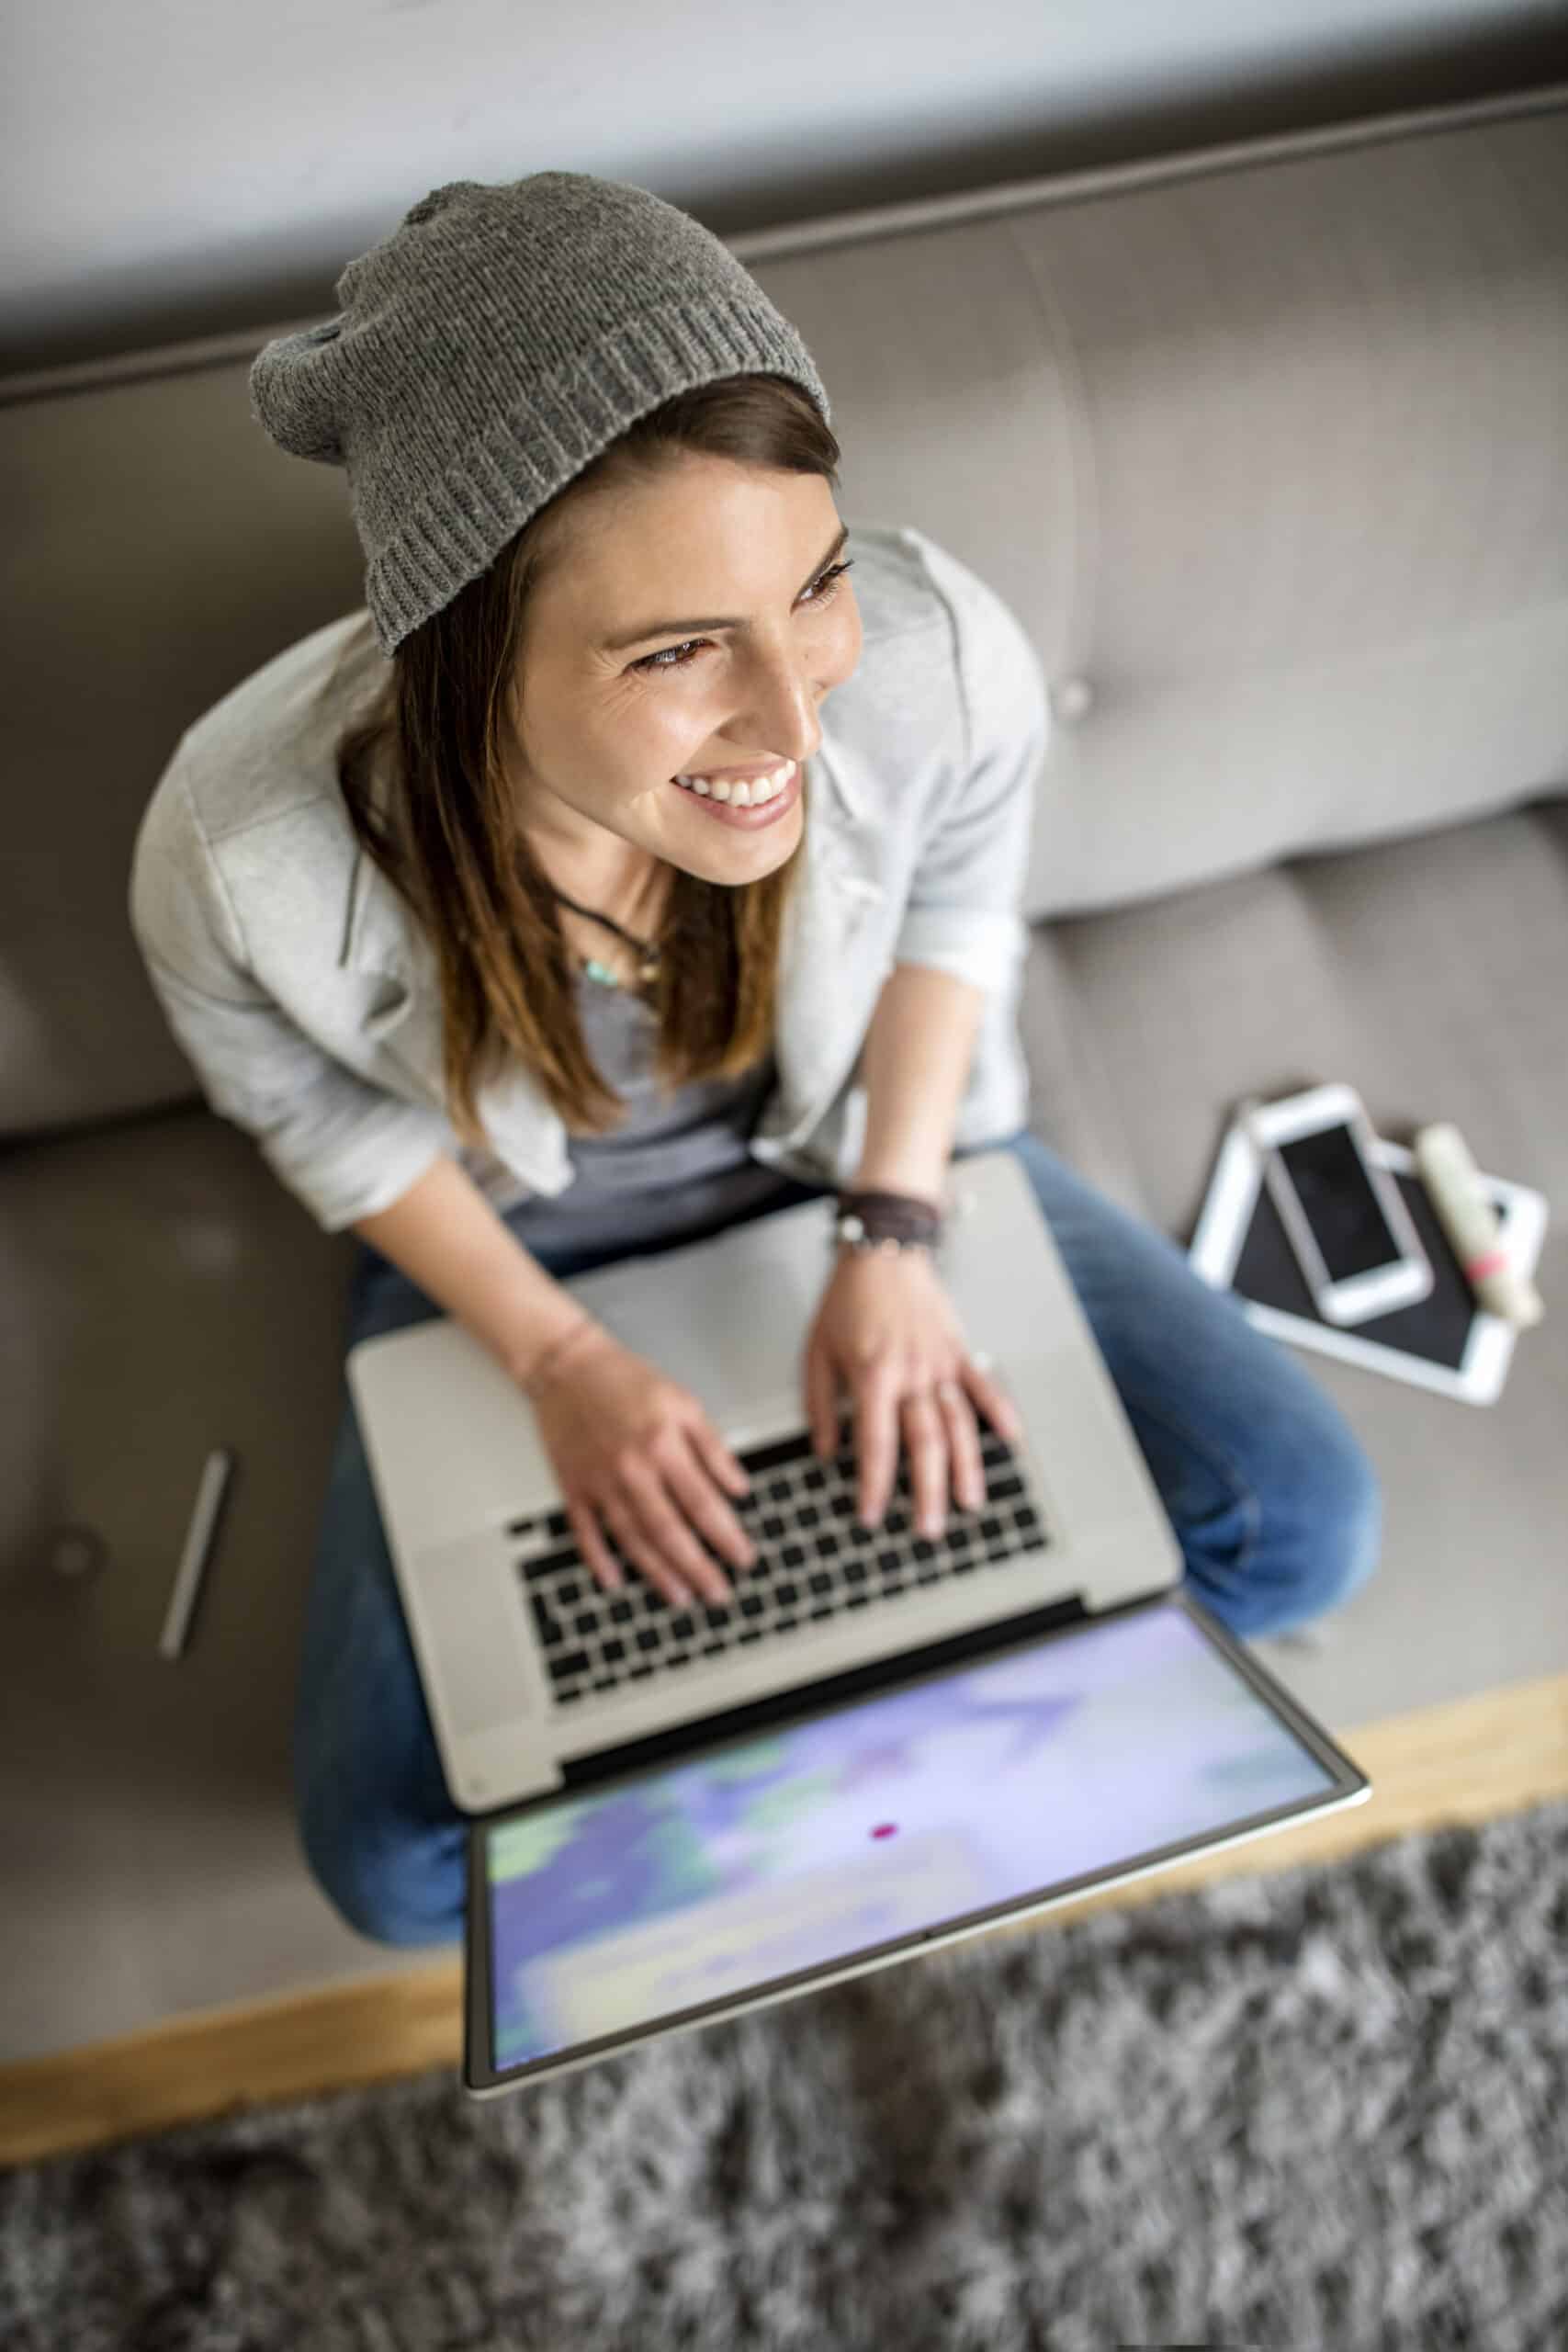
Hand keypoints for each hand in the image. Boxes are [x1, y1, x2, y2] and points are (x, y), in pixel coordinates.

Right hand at [518, 1321, 756, 1608]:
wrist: (568, 1366)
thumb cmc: (626, 1380)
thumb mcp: (683, 1402)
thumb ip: (713, 1448)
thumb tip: (739, 1487)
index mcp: (663, 1445)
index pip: (703, 1504)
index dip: (727, 1537)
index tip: (743, 1558)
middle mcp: (632, 1469)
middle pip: (670, 1531)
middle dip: (698, 1568)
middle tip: (718, 1593)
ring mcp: (599, 1482)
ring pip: (632, 1538)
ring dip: (658, 1572)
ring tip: (681, 1596)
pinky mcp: (573, 1487)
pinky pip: (586, 1532)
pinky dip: (599, 1559)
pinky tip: (615, 1580)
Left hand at [801, 1244, 1021, 1537]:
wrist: (883, 1251)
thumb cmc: (846, 1300)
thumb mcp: (816, 1351)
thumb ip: (822, 1405)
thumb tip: (825, 1451)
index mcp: (873, 1375)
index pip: (876, 1444)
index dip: (873, 1485)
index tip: (870, 1516)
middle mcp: (912, 1373)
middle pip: (925, 1443)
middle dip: (927, 1491)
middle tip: (927, 1529)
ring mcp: (940, 1362)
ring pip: (959, 1423)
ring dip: (966, 1466)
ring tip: (969, 1502)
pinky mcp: (959, 1350)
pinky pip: (983, 1385)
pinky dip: (999, 1412)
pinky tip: (1012, 1439)